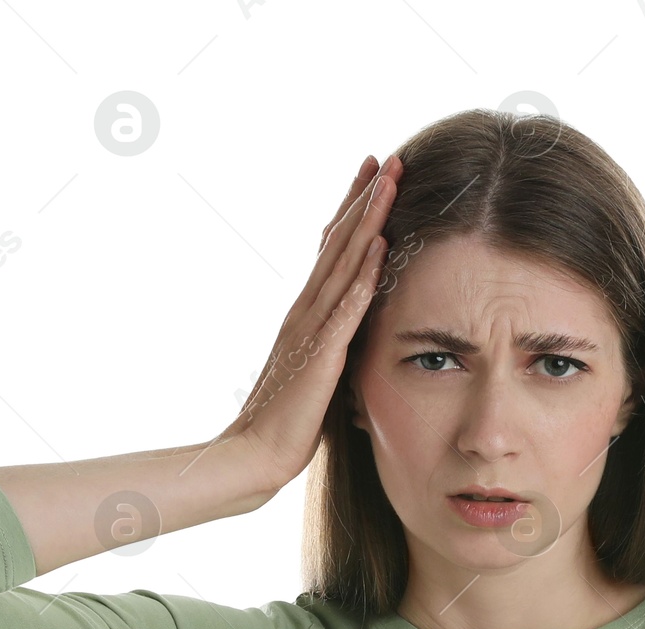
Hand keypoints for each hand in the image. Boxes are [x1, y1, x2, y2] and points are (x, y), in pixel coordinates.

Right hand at [215, 152, 401, 497]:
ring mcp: (310, 329)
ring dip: (368, 220)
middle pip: (337, 242)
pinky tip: (380, 246)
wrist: (255, 454)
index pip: (331, 252)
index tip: (372, 176)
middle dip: (363, 199)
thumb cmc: (285, 424)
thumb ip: (329, 349)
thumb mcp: (313, 375)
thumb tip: (347, 339)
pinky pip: (345, 308)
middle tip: (386, 158)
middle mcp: (305, 311)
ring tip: (390, 182)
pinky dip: (363, 275)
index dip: (352, 212)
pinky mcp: (320, 355)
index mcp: (305, 316)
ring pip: (342, 262)